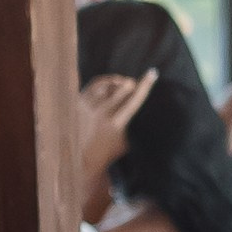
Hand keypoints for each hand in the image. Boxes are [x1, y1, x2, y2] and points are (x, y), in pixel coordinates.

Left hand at [78, 68, 155, 188]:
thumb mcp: (128, 141)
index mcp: (116, 124)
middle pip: (122, 88)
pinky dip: (106, 82)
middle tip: (133, 85)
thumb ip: (134, 124)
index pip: (134, 100)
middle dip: (131, 84)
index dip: (145, 85)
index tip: (152, 73)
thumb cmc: (111, 150)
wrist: (83, 158)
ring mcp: (88, 107)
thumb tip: (143, 103)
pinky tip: (111, 84)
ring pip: (108, 84)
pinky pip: (95, 84)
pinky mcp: (79, 103)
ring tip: (122, 85)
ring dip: (118, 82)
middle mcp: (101, 114)